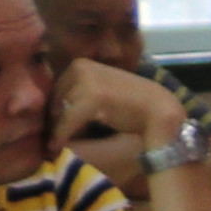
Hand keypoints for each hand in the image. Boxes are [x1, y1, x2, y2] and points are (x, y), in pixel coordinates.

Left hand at [49, 59, 182, 159]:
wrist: (160, 110)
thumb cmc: (131, 103)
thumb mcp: (101, 87)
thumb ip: (78, 90)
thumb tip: (50, 108)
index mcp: (80, 63)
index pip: (54, 89)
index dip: (55, 108)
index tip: (56, 125)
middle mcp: (81, 66)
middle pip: (53, 99)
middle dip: (54, 118)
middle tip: (54, 137)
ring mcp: (87, 80)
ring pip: (58, 111)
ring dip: (56, 128)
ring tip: (56, 143)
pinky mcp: (92, 97)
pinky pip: (67, 121)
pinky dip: (60, 136)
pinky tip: (57, 147)